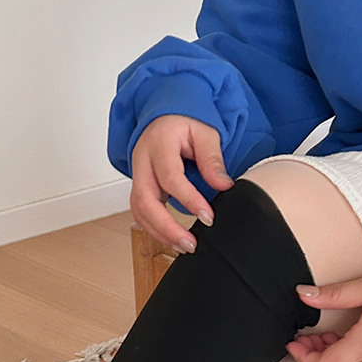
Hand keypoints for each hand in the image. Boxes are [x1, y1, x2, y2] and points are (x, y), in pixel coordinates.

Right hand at [130, 114, 235, 253]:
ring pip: (139, 210)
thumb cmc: (184, 121)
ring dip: (159, 233)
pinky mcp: (139, 186)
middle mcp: (143, 160)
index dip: (189, 200)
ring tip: (184, 246)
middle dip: (167, 227)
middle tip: (191, 244)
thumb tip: (224, 186)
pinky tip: (173, 238)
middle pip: (145, 201)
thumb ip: (212, 159)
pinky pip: (140, 212)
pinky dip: (155, 229)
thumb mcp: (205, 132)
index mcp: (159, 143)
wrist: (166, 115)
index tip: (208, 217)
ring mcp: (138, 174)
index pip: (170, 177)